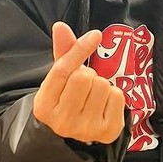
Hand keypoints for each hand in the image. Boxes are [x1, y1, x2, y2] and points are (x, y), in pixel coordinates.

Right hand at [33, 21, 125, 144]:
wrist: (76, 135)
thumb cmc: (66, 99)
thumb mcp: (59, 79)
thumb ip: (62, 52)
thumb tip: (60, 26)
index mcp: (44, 106)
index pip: (63, 70)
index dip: (79, 50)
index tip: (95, 35)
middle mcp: (62, 121)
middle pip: (84, 77)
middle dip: (87, 74)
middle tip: (83, 86)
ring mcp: (86, 129)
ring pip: (103, 85)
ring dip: (100, 85)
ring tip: (92, 96)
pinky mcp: (108, 132)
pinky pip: (118, 96)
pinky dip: (114, 96)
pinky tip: (103, 105)